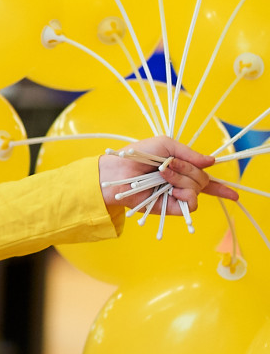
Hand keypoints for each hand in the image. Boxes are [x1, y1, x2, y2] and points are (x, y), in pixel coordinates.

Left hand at [99, 136, 238, 214]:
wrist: (118, 172)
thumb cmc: (138, 155)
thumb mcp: (166, 145)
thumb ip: (189, 153)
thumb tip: (212, 162)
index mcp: (181, 169)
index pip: (205, 180)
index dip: (221, 188)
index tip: (234, 195)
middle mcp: (180, 184)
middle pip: (203, 179)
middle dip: (188, 169)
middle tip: (167, 166)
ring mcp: (175, 196)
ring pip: (198, 189)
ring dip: (182, 179)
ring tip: (162, 175)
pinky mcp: (170, 207)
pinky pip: (191, 202)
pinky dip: (185, 194)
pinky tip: (171, 190)